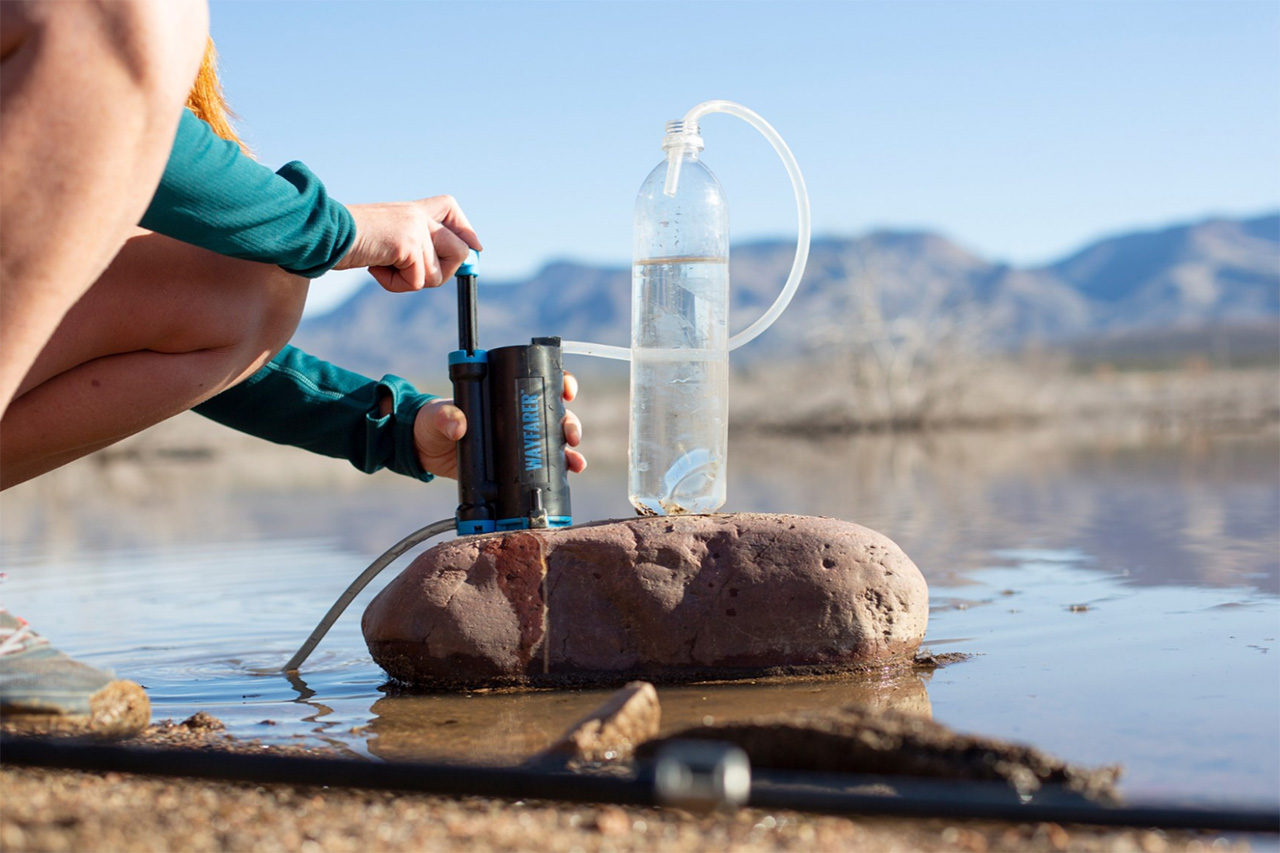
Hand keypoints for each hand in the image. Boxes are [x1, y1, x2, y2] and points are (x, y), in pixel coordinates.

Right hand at [335, 195, 481, 291]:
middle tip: (408, 273)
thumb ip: (409, 246)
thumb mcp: (382, 239)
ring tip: (383, 266)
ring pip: (438, 274)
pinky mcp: (408, 244)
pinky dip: (395, 285)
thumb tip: (439, 264)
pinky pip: (417, 282)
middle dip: (441, 273)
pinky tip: (375, 268)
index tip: (475, 248)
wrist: (322, 233)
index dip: (466, 231)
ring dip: (411, 282)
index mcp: (410, 210)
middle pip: (460, 251)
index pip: (449, 207)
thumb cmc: (343, 241)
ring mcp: (415, 228)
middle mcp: (417, 216)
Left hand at [413, 372, 585, 479]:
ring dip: (569, 448)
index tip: (567, 390)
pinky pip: (543, 463)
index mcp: (503, 394)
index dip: (560, 382)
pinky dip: (560, 468)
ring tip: (574, 460)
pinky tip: (569, 472)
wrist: (423, 451)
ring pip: (554, 439)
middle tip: (570, 434)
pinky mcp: (513, 463)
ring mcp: (517, 439)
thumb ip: (446, 416)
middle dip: (569, 422)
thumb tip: (459, 427)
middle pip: (554, 413)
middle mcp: (515, 415)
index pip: (539, 381)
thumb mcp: (437, 415)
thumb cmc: (431, 422)